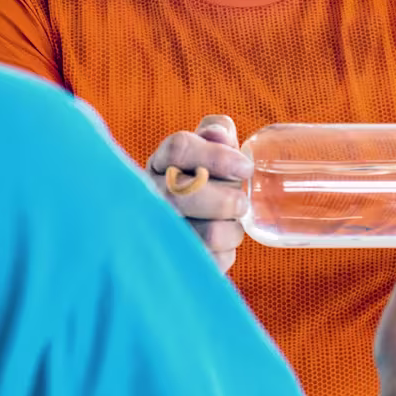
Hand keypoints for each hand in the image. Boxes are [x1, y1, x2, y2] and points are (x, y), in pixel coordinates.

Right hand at [145, 115, 251, 271]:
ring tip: (231, 224)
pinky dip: (225, 253)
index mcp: (160, 164)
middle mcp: (150, 195)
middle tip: (241, 202)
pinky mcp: (172, 262)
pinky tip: (219, 246)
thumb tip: (220, 133)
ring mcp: (157, 231)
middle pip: (183, 194)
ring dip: (230, 230)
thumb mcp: (204, 156)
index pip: (179, 148)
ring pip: (205, 234)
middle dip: (225, 200)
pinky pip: (211, 261)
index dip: (217, 156)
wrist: (175, 233)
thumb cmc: (199, 186)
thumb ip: (215, 136)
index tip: (245, 167)